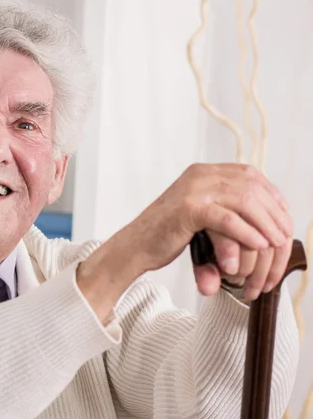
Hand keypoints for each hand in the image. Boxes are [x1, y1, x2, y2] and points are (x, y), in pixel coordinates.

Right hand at [129, 162, 291, 297]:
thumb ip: (222, 206)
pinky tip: (257, 244)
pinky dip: (246, 232)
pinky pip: (226, 218)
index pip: (248, 175)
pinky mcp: (187, 209)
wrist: (135, 245)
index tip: (283, 214)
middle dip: (272, 211)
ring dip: (264, 222)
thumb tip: (259, 213)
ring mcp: (192, 189)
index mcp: (202, 172)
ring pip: (243, 200)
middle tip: (284, 232)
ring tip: (275, 241)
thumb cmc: (165, 235)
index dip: (271, 194)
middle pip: (250, 186)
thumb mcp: (198, 213)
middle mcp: (199, 175)